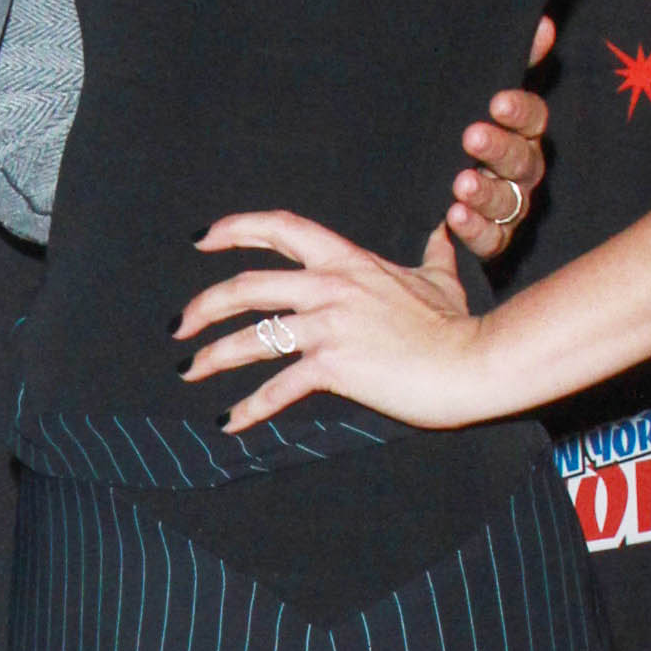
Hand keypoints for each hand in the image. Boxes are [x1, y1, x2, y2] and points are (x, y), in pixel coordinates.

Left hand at [178, 208, 498, 433]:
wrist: (471, 361)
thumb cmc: (457, 323)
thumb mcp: (441, 277)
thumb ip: (432, 252)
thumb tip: (442, 229)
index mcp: (347, 260)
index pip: (281, 229)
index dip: (235, 229)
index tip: (202, 240)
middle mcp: (330, 286)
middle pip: (246, 286)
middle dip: (203, 306)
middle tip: (179, 325)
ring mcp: (329, 326)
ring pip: (252, 336)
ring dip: (212, 356)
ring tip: (189, 370)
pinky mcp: (334, 367)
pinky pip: (278, 388)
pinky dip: (248, 408)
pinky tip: (229, 422)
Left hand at [443, 11, 556, 261]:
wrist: (421, 177)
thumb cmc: (456, 128)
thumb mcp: (473, 92)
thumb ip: (511, 60)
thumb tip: (543, 24)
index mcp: (522, 133)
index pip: (533, 118)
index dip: (519, 110)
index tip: (496, 101)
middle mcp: (521, 170)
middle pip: (522, 160)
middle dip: (498, 149)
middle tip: (471, 137)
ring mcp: (510, 207)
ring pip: (509, 202)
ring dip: (485, 193)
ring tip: (460, 185)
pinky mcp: (491, 239)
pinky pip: (491, 240)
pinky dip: (474, 231)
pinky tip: (452, 219)